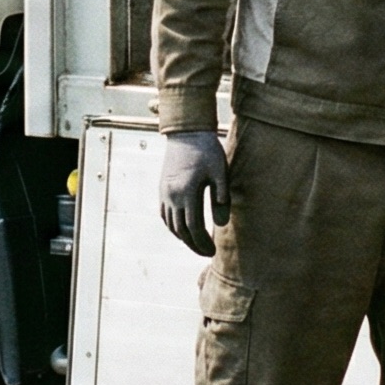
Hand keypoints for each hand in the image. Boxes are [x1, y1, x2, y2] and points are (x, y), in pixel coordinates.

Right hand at [158, 131, 229, 256]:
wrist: (187, 132)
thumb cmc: (207, 151)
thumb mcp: (220, 172)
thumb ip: (221, 197)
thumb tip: (221, 224)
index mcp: (187, 192)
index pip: (193, 227)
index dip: (202, 242)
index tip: (213, 251)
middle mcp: (172, 195)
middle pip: (180, 230)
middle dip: (193, 244)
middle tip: (206, 252)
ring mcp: (164, 192)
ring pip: (170, 224)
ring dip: (182, 238)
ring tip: (196, 243)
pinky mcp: (162, 188)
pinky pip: (164, 214)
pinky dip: (173, 226)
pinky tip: (183, 229)